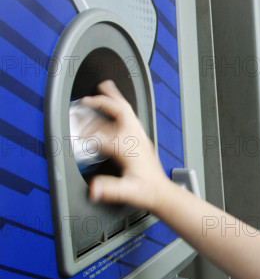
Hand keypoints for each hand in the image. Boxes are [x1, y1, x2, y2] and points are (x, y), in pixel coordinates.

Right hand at [81, 80, 169, 210]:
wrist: (162, 192)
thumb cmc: (147, 191)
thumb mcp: (128, 192)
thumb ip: (111, 189)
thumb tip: (94, 188)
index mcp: (130, 149)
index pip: (106, 135)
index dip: (90, 134)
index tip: (78, 136)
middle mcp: (136, 139)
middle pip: (121, 113)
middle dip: (104, 103)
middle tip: (87, 99)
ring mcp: (140, 138)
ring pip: (128, 111)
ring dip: (115, 98)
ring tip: (105, 86)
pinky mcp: (141, 140)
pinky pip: (130, 116)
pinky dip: (121, 106)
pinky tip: (117, 103)